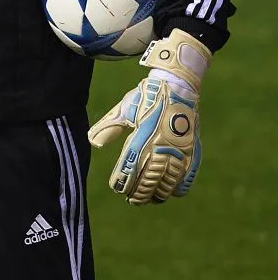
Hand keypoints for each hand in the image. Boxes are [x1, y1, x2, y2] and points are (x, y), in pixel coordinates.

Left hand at [88, 29, 210, 204]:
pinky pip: (188, 174)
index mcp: (142, 136)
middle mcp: (161, 145)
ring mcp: (180, 149)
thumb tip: (93, 142)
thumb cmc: (146, 97)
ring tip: (149, 199)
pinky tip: (172, 192)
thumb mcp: (124, 109)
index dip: (124, 181)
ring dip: (158, 193)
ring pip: (169, 180)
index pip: (130, 166)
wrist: (177, 85)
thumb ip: (109, 127)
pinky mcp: (192, 149)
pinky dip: (180, 186)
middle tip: (132, 200)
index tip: (117, 189)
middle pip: (150, 179)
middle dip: (140, 193)